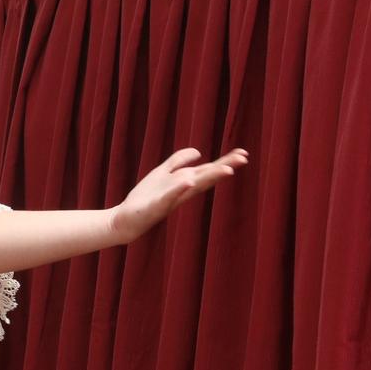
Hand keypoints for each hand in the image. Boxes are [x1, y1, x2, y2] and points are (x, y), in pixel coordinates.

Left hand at [111, 148, 246, 243]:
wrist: (126, 218)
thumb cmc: (146, 198)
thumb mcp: (162, 173)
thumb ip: (178, 161)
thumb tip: (198, 151)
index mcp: (184, 182)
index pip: (208, 170)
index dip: (225, 162)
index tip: (243, 154)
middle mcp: (182, 191)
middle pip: (206, 177)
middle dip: (224, 168)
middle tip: (243, 159)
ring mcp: (171, 199)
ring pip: (193, 186)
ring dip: (209, 177)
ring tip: (227, 170)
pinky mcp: (157, 206)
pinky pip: (170, 196)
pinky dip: (179, 188)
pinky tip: (188, 180)